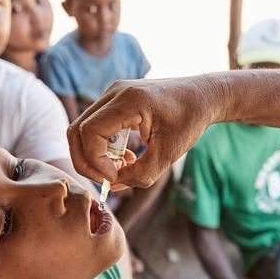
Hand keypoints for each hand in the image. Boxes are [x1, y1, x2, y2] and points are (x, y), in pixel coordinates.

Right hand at [68, 77, 228, 188]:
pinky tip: (125, 158)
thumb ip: (141, 174)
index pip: (89, 132)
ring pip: (82, 129)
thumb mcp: (169, 154)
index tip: (115, 177)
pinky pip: (94, 126)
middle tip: (108, 180)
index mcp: (129, 100)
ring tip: (119, 170)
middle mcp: (115, 92)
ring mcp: (112, 94)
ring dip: (93, 155)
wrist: (203, 96)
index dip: (95, 161)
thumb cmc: (191, 120)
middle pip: (77, 130)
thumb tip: (114, 186)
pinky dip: (101, 147)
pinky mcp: (115, 101)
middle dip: (86, 161)